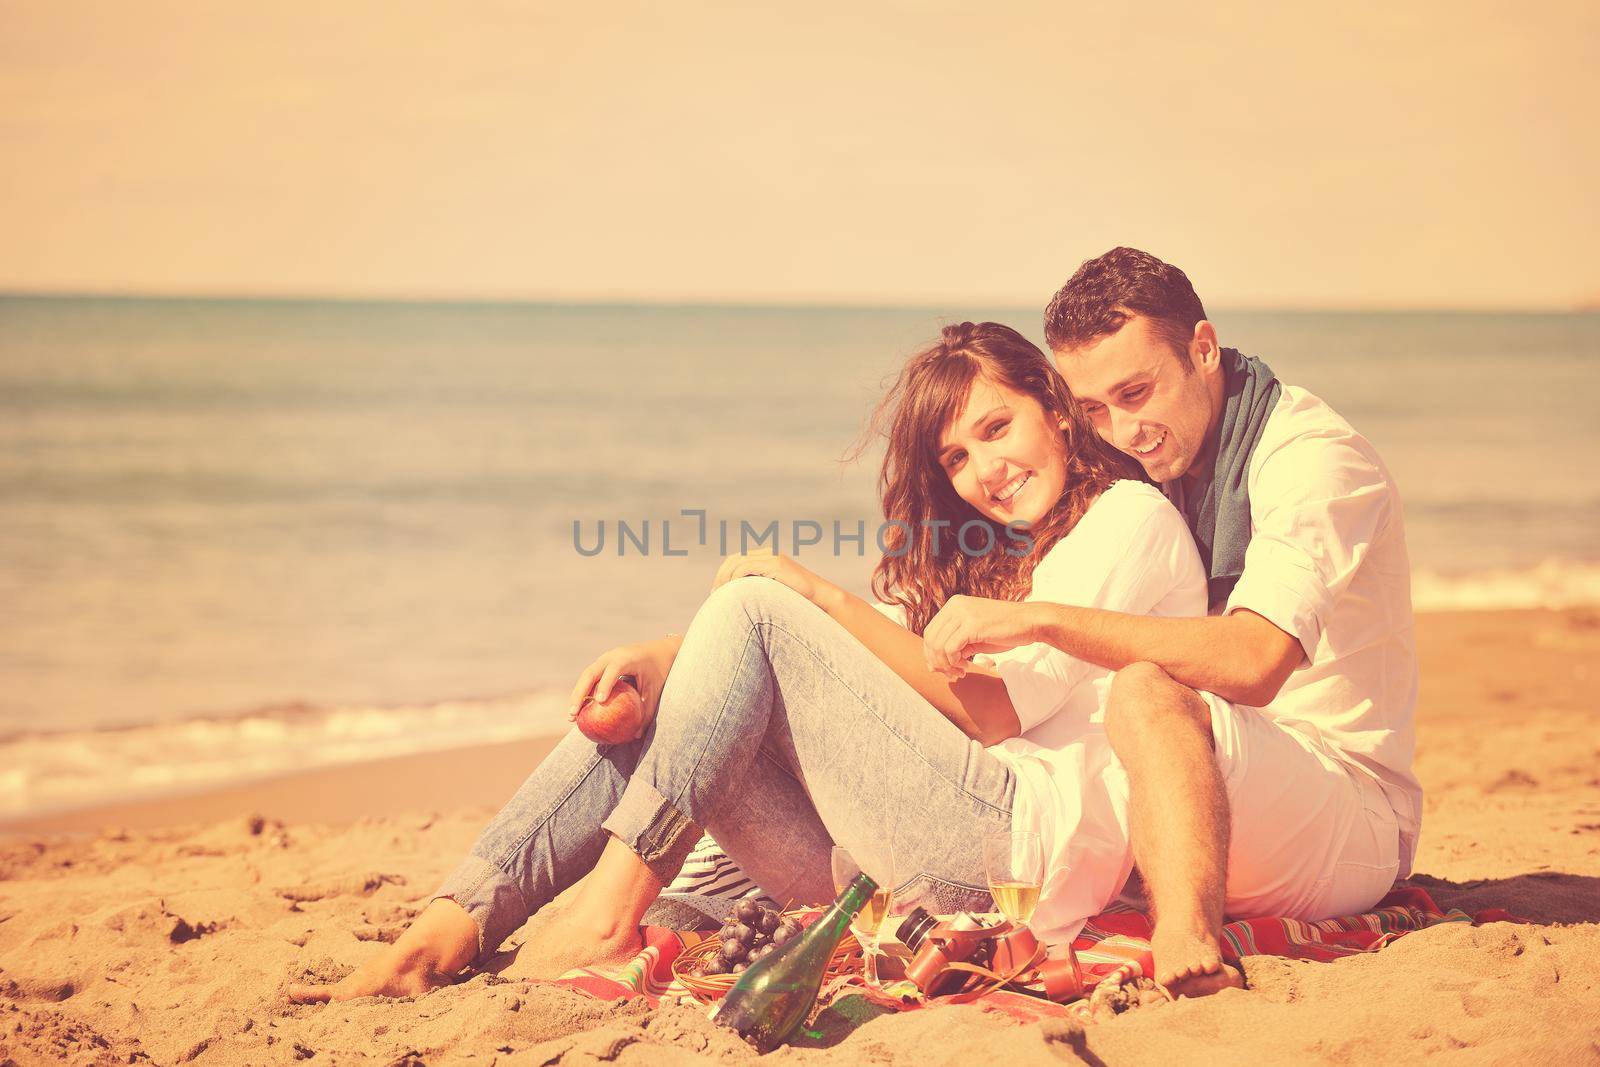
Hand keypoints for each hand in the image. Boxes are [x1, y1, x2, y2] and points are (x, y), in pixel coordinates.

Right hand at [567, 635, 680, 725]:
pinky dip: (583, 693)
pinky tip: (580, 711)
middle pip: (590, 673)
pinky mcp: (602, 664)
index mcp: (627, 658)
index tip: (600, 701)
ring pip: (586, 676)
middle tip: (575, 713)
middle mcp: (612, 656)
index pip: (613, 670)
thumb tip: (636, 735)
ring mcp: (605, 659)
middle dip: (580, 693)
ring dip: (577, 695)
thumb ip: (647, 711)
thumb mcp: (656, 691)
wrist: (659, 650)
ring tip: (572, 717)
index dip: (605, 684)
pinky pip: (590, 678)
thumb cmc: (659, 671)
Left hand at [711, 548, 836, 606]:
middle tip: (713, 594)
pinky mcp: (775, 563)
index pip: (736, 560)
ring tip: (719, 595)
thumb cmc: (800, 604)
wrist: (822, 600)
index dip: (723, 574)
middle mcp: (768, 554)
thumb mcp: (773, 596)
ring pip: (737, 562)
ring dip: (724, 579)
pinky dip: (734, 579)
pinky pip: (746, 568)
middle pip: (733, 559)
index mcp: (767, 558)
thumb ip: (758, 593)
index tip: (716, 592)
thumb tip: (739, 605)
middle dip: (721, 576)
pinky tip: (731, 592)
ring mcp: (772, 557)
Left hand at [923, 595, 1039, 678]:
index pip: (930, 632)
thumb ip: (954, 646)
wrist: (1030, 622)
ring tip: (960, 672)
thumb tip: (932, 666)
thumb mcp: (974, 636)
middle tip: (952, 674)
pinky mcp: (971, 625)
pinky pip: (950, 648)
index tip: (945, 669)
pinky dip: (954, 662)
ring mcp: (962, 613)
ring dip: (946, 664)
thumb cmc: (1005, 631)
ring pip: (938, 645)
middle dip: (937, 661)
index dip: (932, 654)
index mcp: (954, 605)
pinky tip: (967, 667)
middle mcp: (955, 606)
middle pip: (930, 639)